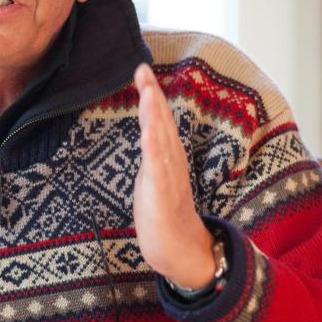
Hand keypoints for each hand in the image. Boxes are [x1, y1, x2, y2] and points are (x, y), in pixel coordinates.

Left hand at [133, 63, 215, 288]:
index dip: (151, 96)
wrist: (180, 252)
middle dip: (152, 96)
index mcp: (166, 158)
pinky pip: (157, 169)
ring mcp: (168, 178)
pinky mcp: (162, 196)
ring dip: (155, 116)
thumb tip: (147, 136)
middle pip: (161, 124)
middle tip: (142, 69)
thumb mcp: (152, 179)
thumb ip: (152, 157)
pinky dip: (153, 149)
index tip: (142, 71)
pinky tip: (148, 132)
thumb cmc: (164, 218)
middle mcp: (171, 163)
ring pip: (161, 141)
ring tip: (148, 91)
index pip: (158, 121)